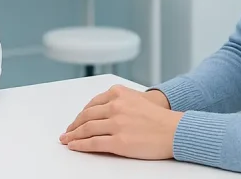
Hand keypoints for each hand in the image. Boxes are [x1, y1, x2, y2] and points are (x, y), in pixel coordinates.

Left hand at [60, 85, 183, 159]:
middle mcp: (115, 106)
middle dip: (74, 125)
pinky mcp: (118, 142)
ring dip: (73, 135)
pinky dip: (81, 145)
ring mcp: (116, 124)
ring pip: (87, 129)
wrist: (174, 130)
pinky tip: (75, 146)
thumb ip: (119, 100)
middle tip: (67, 131)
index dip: (81, 113)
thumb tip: (101, 111)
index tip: (76, 119)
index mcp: (118, 93)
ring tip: (67, 140)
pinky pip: (93, 143)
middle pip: (86, 116)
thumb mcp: (137, 98)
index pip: (92, 104)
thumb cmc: (159, 117)